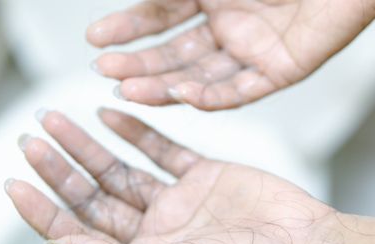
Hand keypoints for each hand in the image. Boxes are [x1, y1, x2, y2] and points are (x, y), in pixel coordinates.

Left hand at [6, 108, 335, 243]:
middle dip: (59, 167)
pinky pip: (160, 150)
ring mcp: (178, 202)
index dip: (43, 210)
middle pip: (93, 195)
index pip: (78, 233)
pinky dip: (134, 132)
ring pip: (120, 168)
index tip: (15, 183)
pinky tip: (109, 116)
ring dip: (88, 144)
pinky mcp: (203, 175)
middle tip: (30, 139)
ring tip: (58, 119)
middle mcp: (154, 233)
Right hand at [87, 0, 374, 110]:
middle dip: (138, 62)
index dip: (127, 28)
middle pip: (174, 53)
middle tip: (104, 72)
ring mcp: (251, 51)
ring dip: (164, 85)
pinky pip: (240, 91)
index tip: (95, 39)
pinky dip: (211, 95)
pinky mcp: (279, 71)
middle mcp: (228, 26)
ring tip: (126, 91)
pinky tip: (181, 94)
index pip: (160, 17)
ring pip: (200, 76)